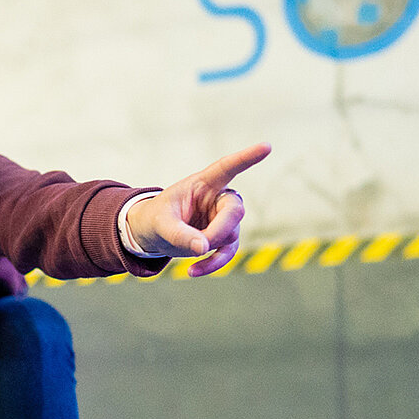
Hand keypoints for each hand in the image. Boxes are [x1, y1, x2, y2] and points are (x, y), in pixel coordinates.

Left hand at [126, 142, 271, 275]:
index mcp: (202, 183)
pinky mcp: (221, 238)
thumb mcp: (160, 224)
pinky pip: (226, 252)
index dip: (246, 158)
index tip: (267, 146)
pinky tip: (194, 271)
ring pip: (231, 234)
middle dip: (220, 230)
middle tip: (202, 245)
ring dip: (213, 250)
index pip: (227, 167)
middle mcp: (217, 198)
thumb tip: (203, 249)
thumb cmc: (155, 219)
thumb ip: (179, 234)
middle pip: (235, 210)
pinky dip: (213, 263)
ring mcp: (221, 219)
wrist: (152, 234)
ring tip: (190, 261)